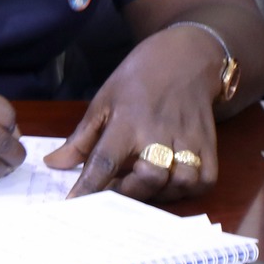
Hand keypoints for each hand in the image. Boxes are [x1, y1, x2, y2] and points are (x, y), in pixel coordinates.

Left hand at [46, 27, 221, 201]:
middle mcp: (159, 132)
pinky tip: (171, 183)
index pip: (105, 160)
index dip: (89, 185)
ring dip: (159, 193)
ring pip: (180, 182)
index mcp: (127, 121)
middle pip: (148, 176)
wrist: (183, 60)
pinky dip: (189, 190)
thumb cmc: (136, 81)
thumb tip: (53, 164)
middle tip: (115, 190)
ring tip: (143, 186)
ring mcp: (188, 139)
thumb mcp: (102, 102)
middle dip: (129, 192)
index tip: (74, 204)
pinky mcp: (210, 145)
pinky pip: (205, 181)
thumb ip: (80, 138)